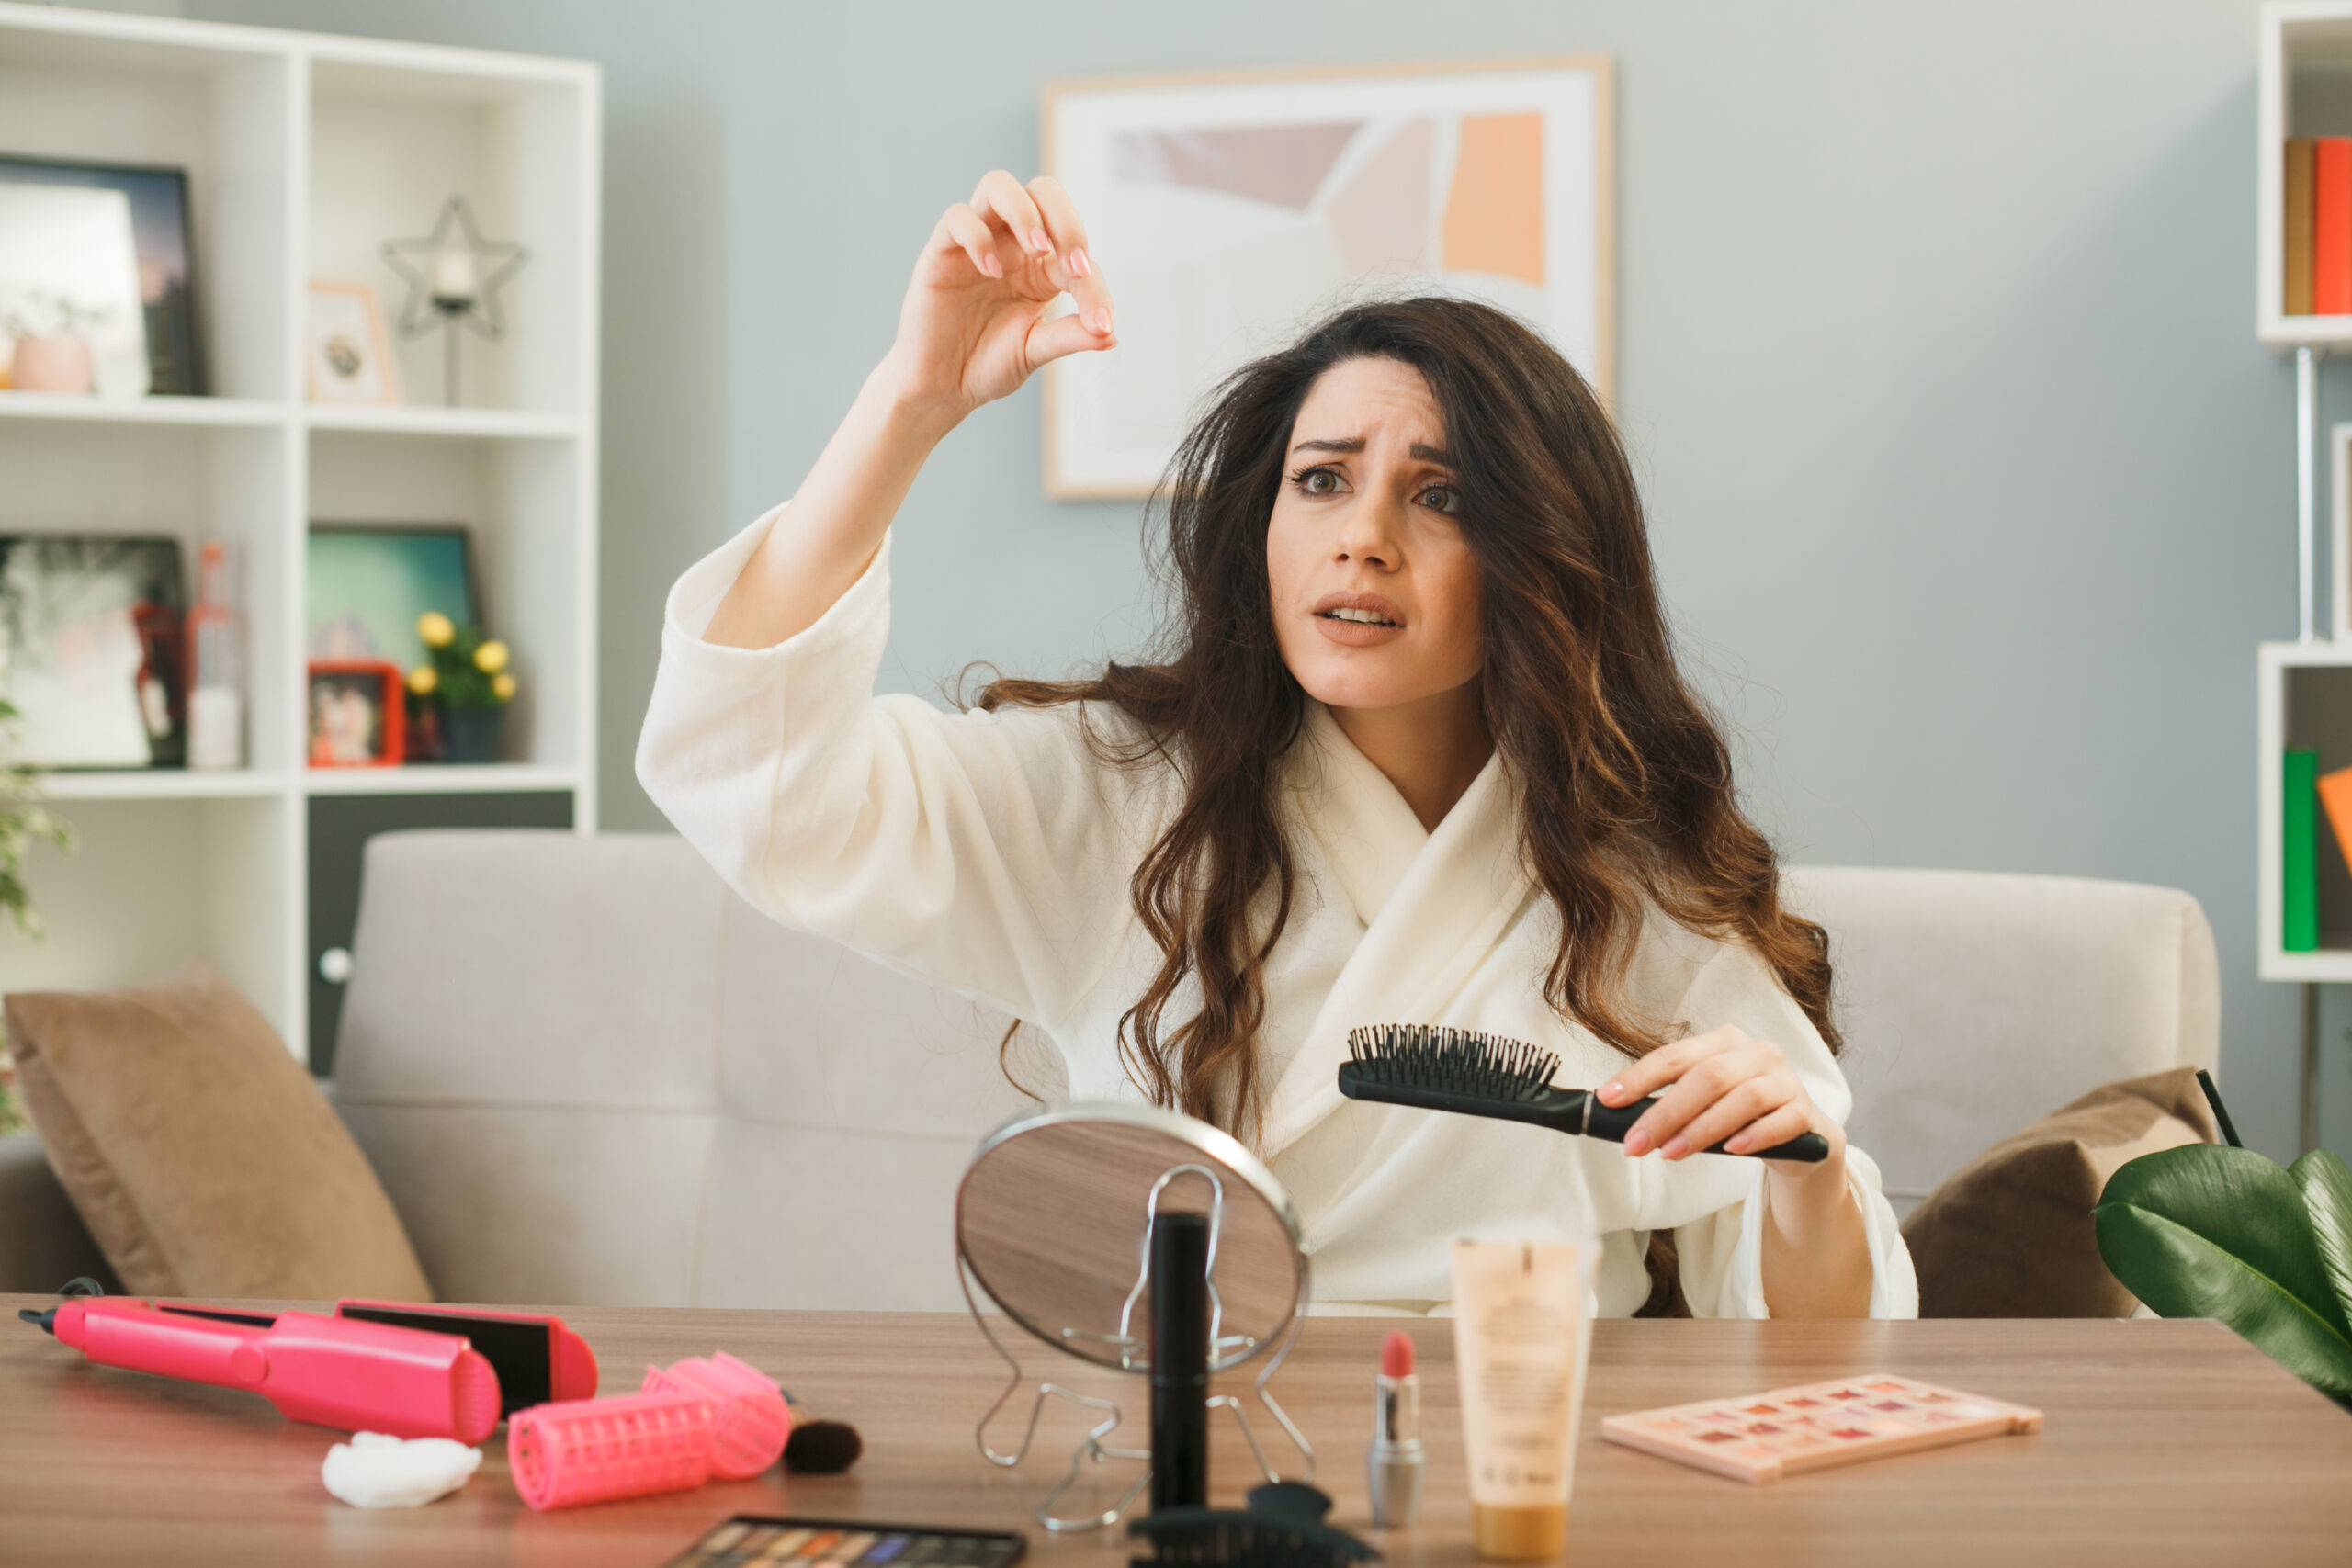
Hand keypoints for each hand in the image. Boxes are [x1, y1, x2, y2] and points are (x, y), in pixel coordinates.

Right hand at [876, 170, 1116, 427]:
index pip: (1076, 248)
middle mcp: (1011, 245)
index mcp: (1042, 265)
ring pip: (998, 186)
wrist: (941, 387)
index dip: (1095, 283)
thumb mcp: (1035, 351)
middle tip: (1074, 266)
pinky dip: (978, 238)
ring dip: (1025, 212)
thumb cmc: (987, 364)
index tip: (1101, 323)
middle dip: (1066, 221)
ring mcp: (977, 243)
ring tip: (1038, 249)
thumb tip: (1111, 336)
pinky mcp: (941, 252)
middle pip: (1043, 192)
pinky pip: (958, 218)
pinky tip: (991, 272)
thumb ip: (1069, 337)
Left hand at [1594, 1025, 1847, 1188]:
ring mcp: (1785, 1080)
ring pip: (1743, 1098)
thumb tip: (1619, 1116)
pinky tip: (1732, 1150)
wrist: (1799, 1140)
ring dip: (1703, 1128)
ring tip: (1671, 1153)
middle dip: (1665, 1112)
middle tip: (1635, 1144)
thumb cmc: (1738, 1116)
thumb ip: (1670, 1101)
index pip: (1675, 1055)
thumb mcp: (1704, 1102)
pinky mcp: (1805, 1112)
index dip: (1640, 1076)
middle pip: (1707, 1077)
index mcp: (1724, 1042)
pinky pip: (1781, 1121)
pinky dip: (1754, 1135)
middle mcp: (1757, 1053)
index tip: (1608, 1098)